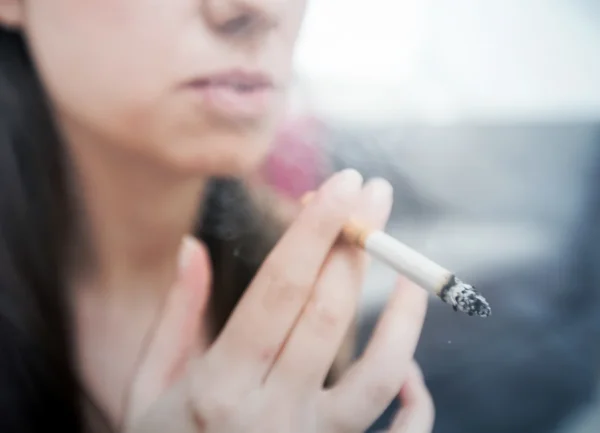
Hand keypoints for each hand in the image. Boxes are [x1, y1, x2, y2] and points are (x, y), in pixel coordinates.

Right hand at [124, 170, 432, 432]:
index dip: (316, 231)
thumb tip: (193, 245)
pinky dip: (415, 394)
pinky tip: (412, 360)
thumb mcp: (148, 388)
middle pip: (328, 313)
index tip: (343, 184)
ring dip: (401, 312)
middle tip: (374, 194)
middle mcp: (269, 415)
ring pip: (378, 372)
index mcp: (216, 386)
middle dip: (356, 243)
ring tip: (413, 268)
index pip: (279, 289)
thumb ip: (175, 317)